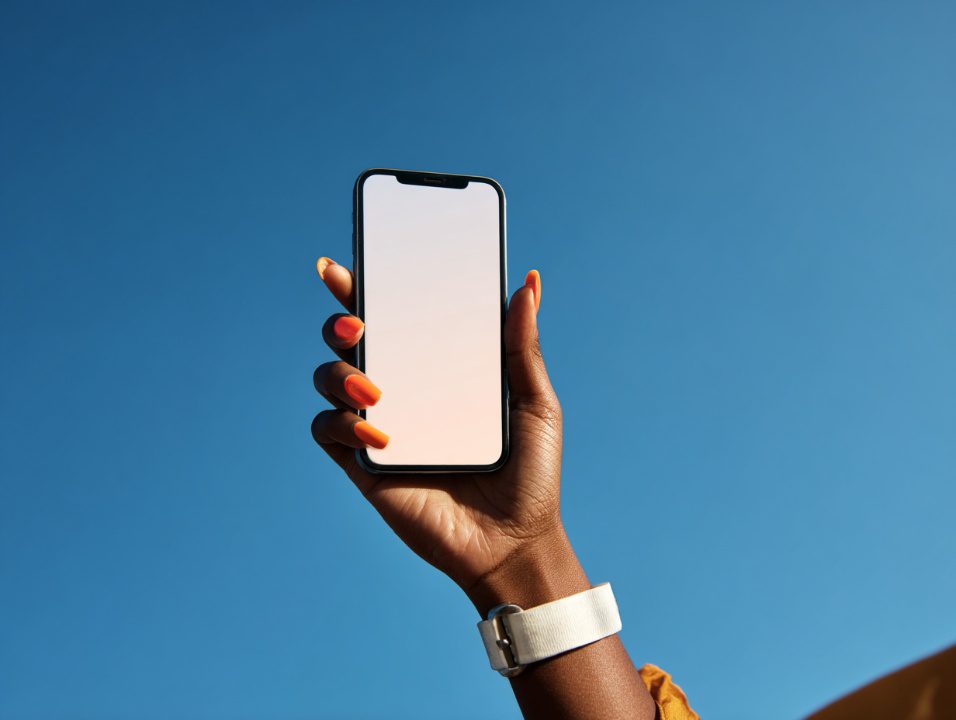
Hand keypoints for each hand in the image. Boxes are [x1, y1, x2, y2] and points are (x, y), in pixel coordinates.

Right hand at [310, 257, 573, 609]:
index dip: (362, 289)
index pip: (395, 319)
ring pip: (328, 381)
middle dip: (339, 323)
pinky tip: (378, 434)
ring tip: (373, 389)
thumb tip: (528, 283)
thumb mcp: (536, 403)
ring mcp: (379, 428)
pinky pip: (327, 431)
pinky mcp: (363, 467)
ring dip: (337, 374)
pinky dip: (340, 424)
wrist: (515, 542)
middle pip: (349, 343)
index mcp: (438, 369)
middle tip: (358, 325)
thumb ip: (523, 346)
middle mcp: (403, 392)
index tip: (344, 265)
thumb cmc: (531, 474)